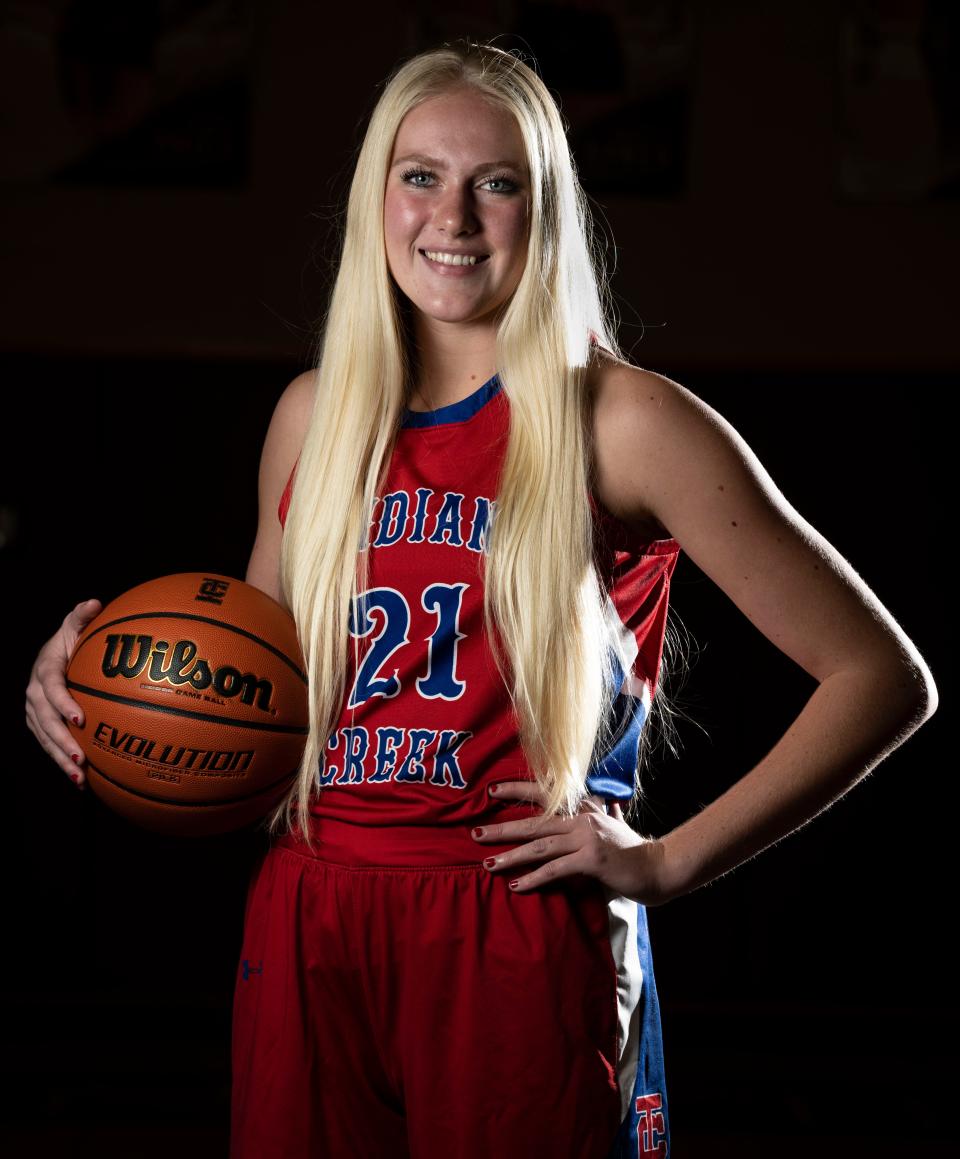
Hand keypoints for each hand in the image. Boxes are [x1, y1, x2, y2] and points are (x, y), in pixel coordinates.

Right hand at [25, 598, 102, 789]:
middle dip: (61, 741)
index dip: (62, 703)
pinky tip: (82, 780)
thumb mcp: (76, 624)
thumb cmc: (71, 639)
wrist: (54, 655)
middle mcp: (33, 693)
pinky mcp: (38, 724)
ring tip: (80, 777)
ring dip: (60, 758)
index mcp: (44, 669)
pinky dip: (61, 761)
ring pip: (44, 738)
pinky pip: (48, 745)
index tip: (80, 719)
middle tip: (81, 758)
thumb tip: (94, 603)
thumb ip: (82, 616)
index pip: (51, 688)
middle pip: (44, 721)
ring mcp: (33, 711)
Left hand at [471, 780, 671, 904]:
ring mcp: (586, 837)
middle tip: (475, 834)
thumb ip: (605, 815)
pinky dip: (534, 879)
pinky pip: (555, 870)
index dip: (517, 790)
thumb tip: (606, 805)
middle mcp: (581, 818)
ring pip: (539, 847)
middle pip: (533, 823)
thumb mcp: (615, 826)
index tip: (491, 791)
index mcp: (583, 809)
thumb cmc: (634, 851)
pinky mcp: (590, 859)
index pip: (544, 794)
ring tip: (488, 864)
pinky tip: (517, 886)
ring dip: (510, 857)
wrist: (659, 867)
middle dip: (501, 828)